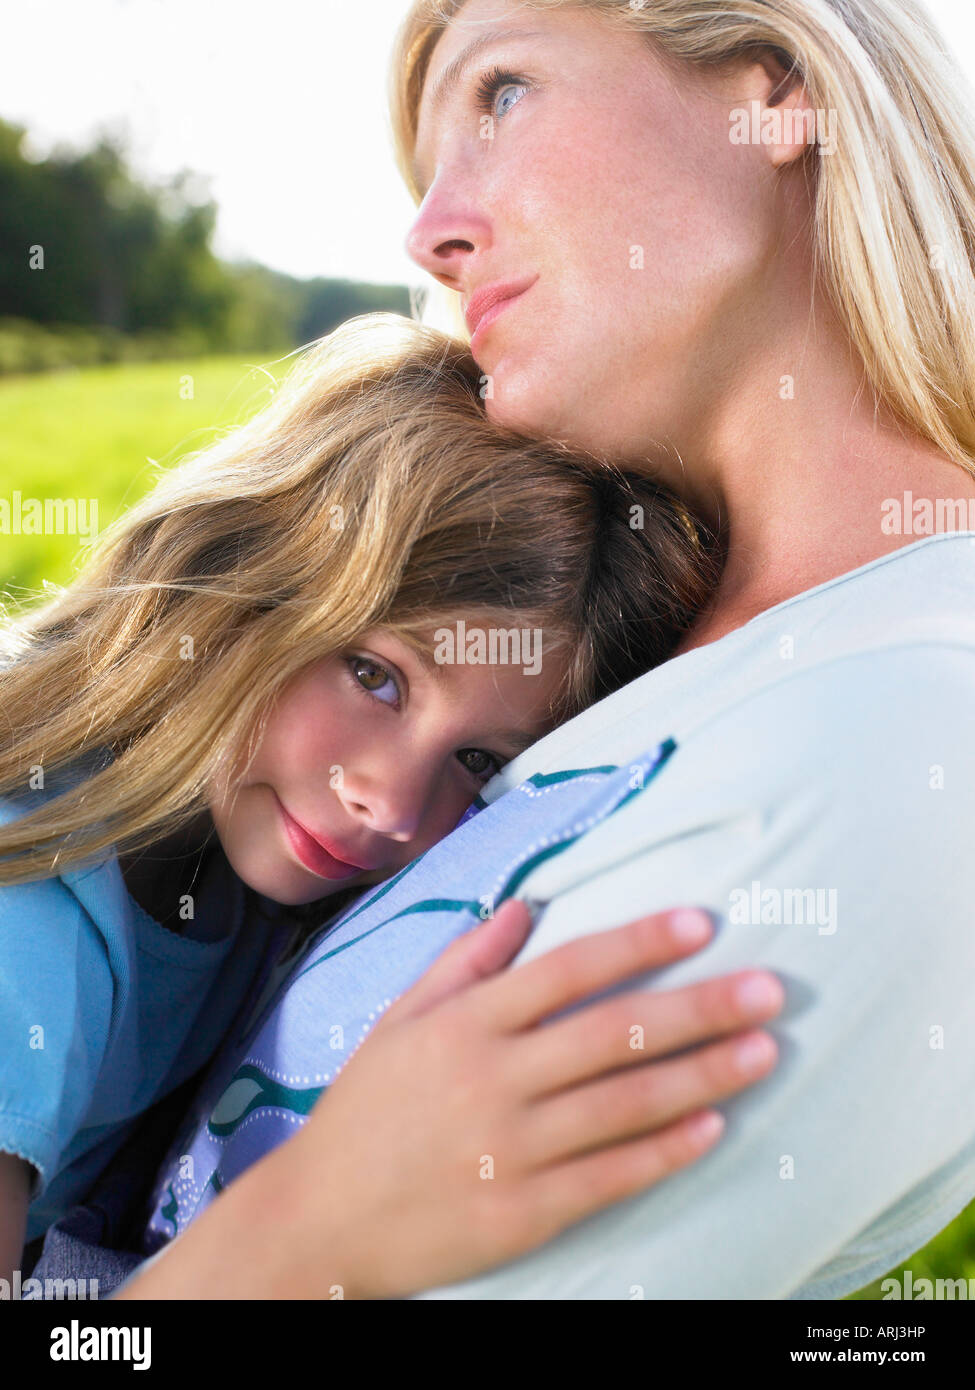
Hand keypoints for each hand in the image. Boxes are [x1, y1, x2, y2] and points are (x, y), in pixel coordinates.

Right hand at [283, 900, 782, 1298]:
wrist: (319, 1219)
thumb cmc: (363, 1110)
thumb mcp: (399, 1019)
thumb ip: (465, 959)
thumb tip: (527, 905)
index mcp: (465, 1022)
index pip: (569, 968)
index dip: (639, 941)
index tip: (701, 922)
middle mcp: (493, 1077)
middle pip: (616, 1032)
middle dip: (701, 1007)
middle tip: (770, 990)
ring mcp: (511, 1147)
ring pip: (626, 1103)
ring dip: (703, 1075)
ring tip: (763, 1052)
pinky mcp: (523, 1211)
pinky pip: (610, 1176)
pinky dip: (665, 1152)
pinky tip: (713, 1128)